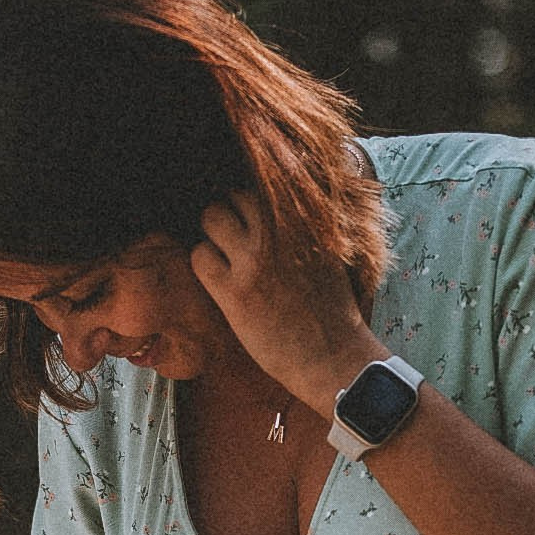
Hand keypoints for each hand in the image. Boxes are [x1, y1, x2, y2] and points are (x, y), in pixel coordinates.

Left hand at [189, 188, 378, 420]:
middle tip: (234, 238)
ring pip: (211, 217)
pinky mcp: (236, 292)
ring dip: (212, 234)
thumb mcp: (327, 252)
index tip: (248, 214)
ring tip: (225, 257)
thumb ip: (301, 225)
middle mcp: (280, 231)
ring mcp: (255, 260)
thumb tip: (273, 202)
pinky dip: (203, 263)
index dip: (249, 196)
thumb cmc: (331, 310)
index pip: (265, 178)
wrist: (334, 356)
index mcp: (306, 217)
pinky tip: (219, 280)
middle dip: (229, 212)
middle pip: (233, 192)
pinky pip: (200, 257)